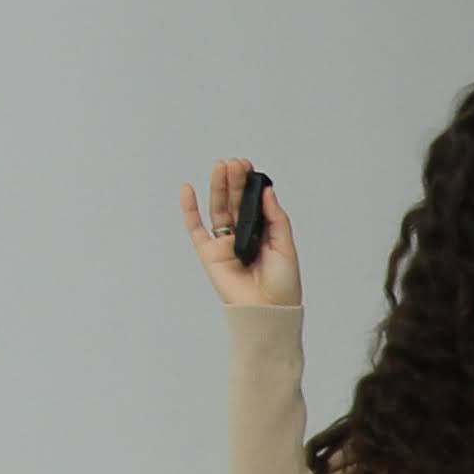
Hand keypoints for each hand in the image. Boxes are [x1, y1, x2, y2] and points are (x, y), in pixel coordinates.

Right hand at [178, 158, 298, 307]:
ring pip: (217, 210)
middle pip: (234, 202)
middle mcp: (242, 236)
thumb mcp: (285, 246)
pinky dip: (189, 209)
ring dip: (217, 187)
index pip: (252, 203)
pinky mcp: (209, 254)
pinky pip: (195, 228)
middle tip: (234, 162)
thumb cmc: (282, 283)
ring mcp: (224, 244)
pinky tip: (188, 189)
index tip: (247, 165)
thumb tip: (266, 190)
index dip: (249, 184)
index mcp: (262, 233)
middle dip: (234, 181)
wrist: (268, 310)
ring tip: (220, 167)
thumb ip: (275, 217)